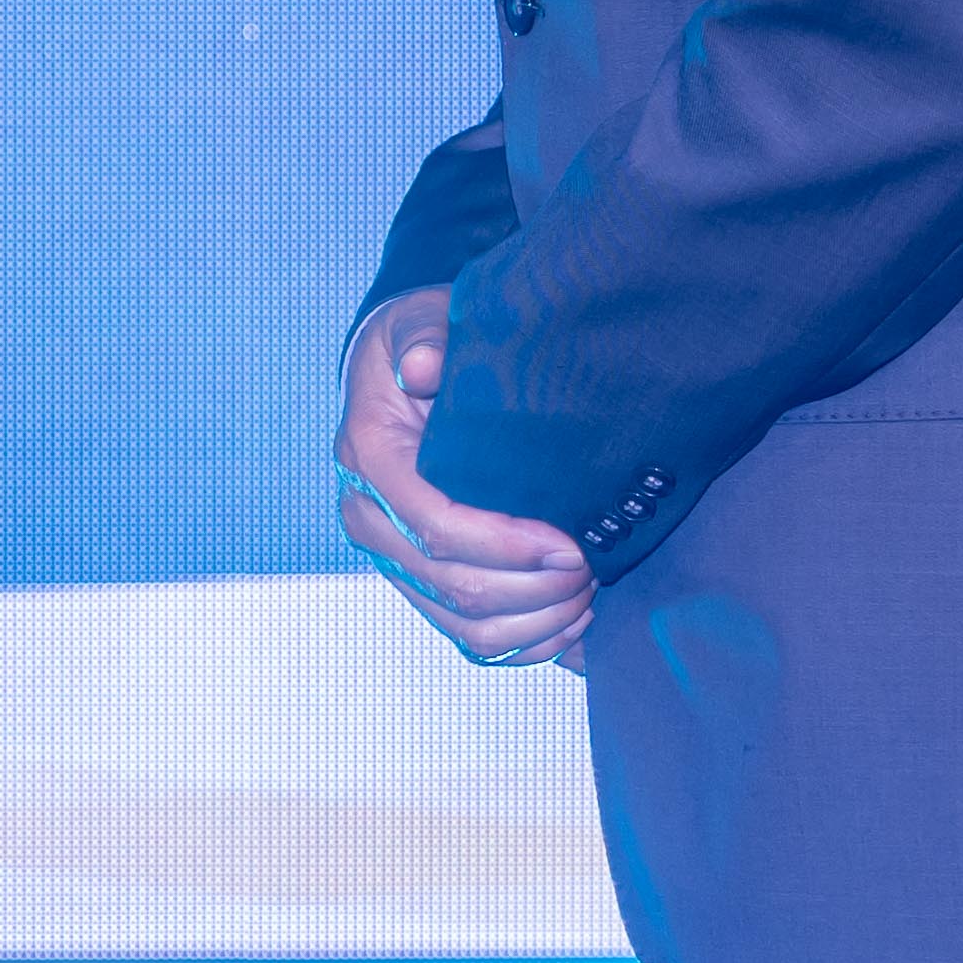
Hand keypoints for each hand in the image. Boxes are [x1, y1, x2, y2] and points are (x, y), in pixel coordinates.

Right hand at [336, 285, 596, 671]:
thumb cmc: (424, 338)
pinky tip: (569, 626)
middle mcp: (368, 516)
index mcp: (369, 457)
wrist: (401, 366)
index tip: (569, 544)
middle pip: (450, 584)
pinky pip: (466, 637)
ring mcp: (390, 555)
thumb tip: (423, 367)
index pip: (432, 524)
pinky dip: (522, 644)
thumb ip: (425, 336)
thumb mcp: (422, 318)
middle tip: (595, 567)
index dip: (504, 546)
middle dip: (532, 589)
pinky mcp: (416, 580)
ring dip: (534, 623)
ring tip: (589, 595)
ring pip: (462, 623)